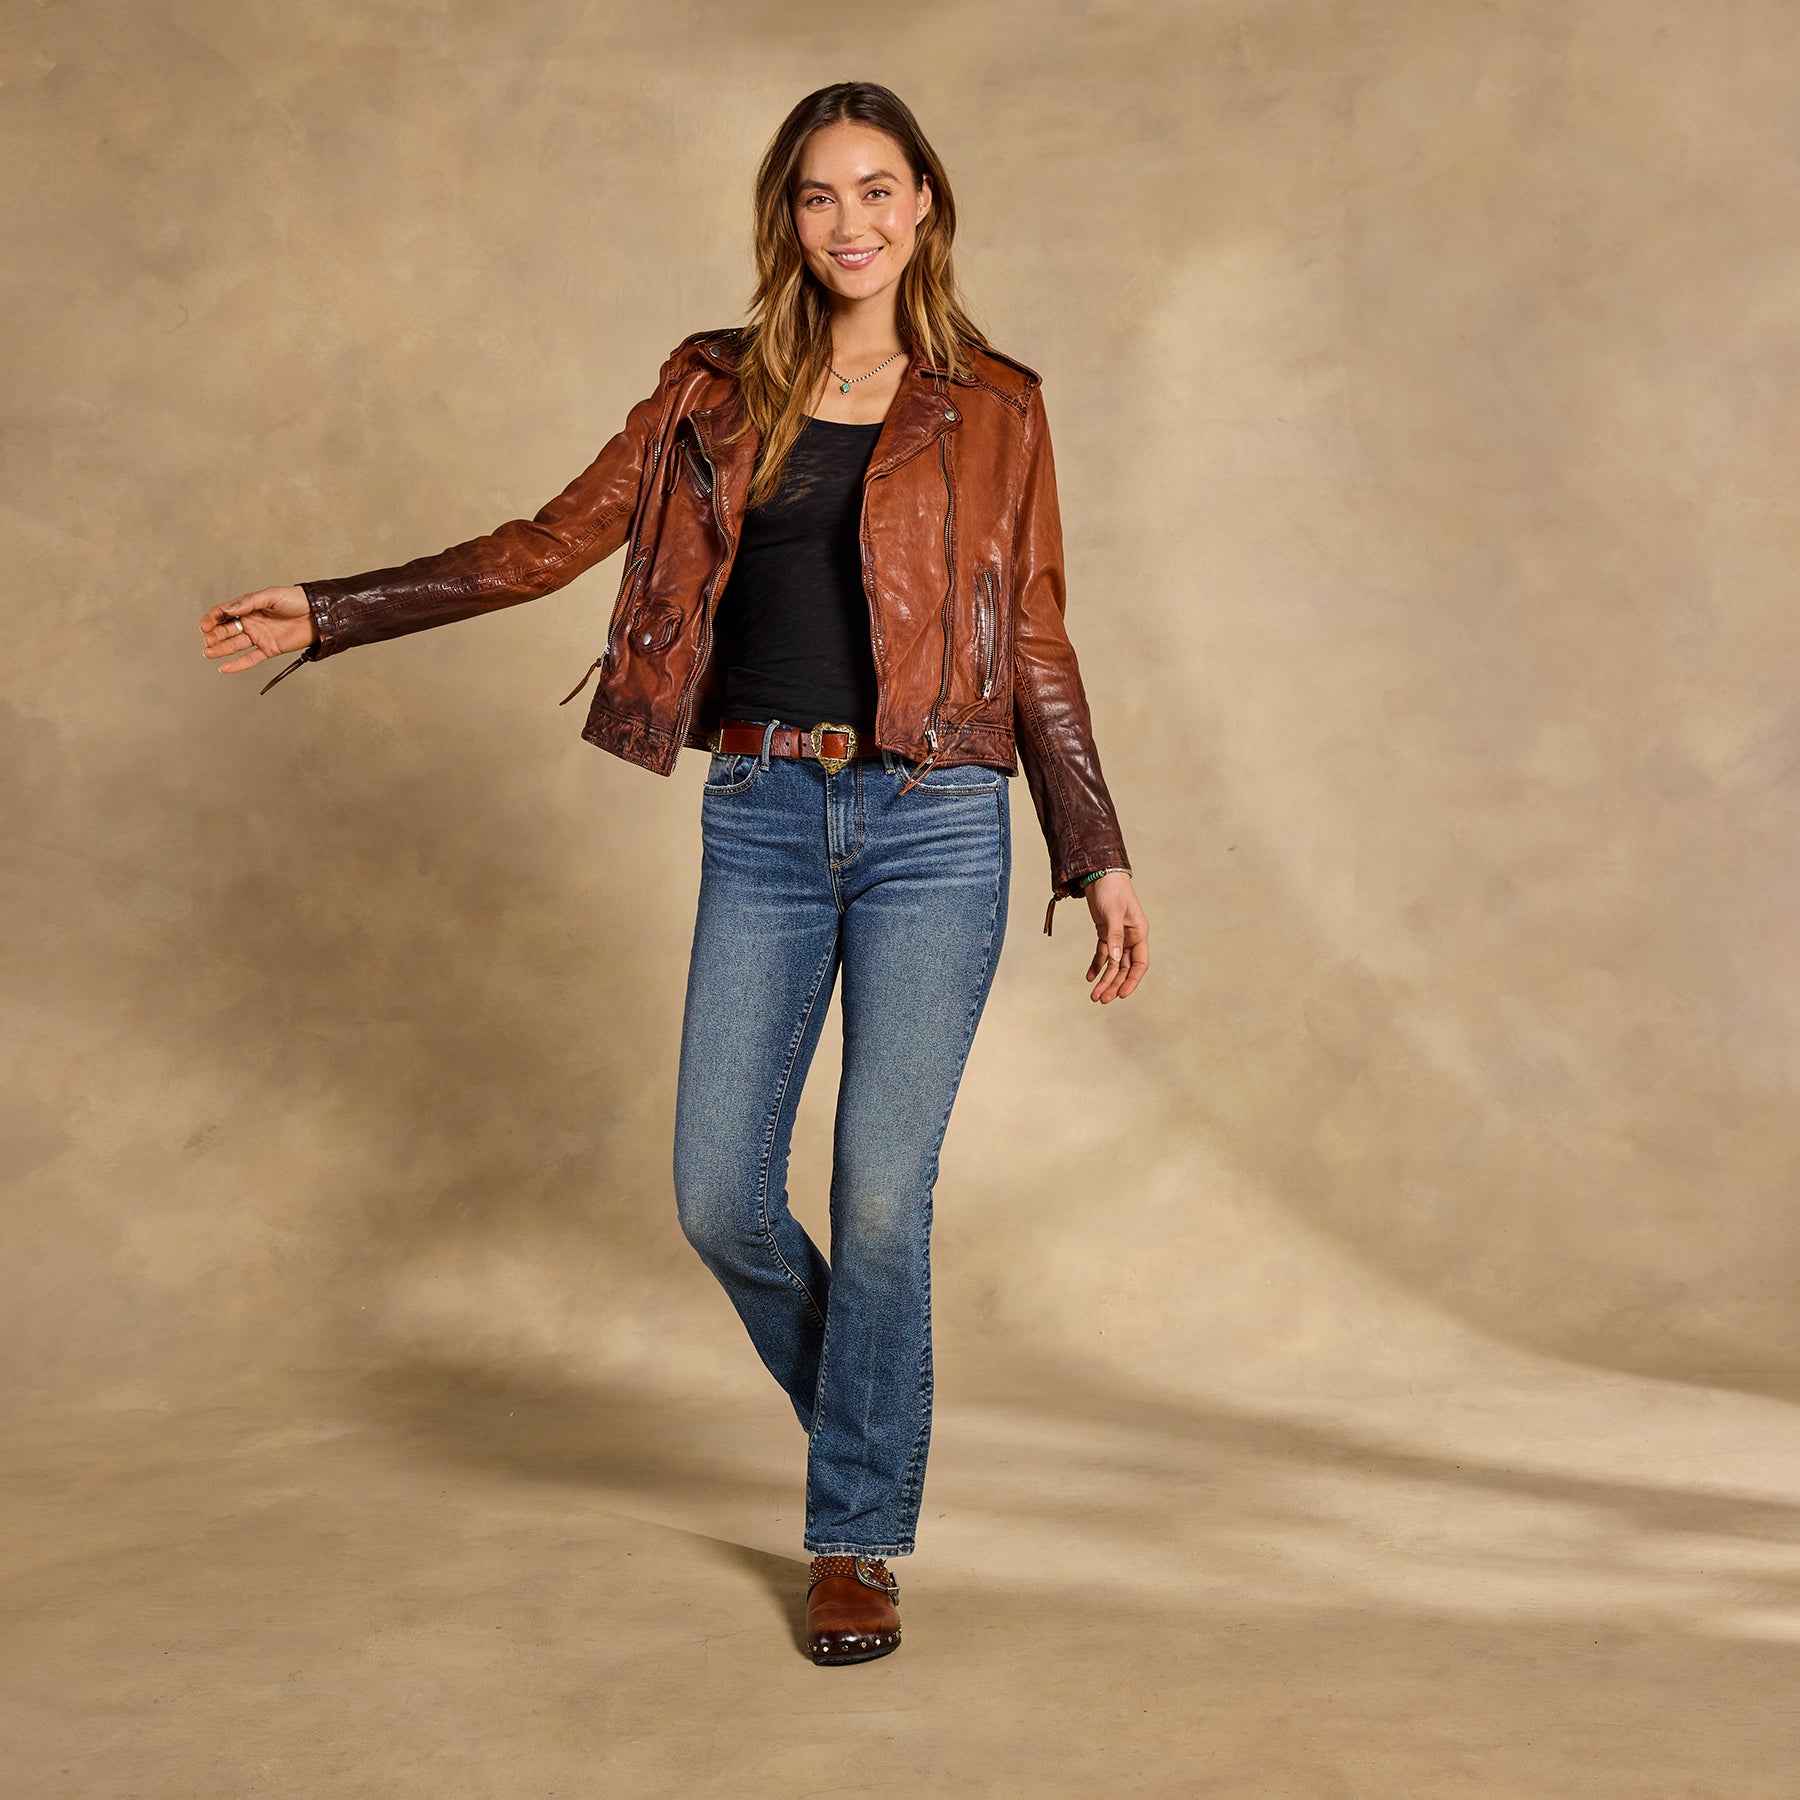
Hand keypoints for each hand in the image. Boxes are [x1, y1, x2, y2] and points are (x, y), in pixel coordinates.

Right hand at [198, 585, 314, 673]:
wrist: (318, 614)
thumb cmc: (296, 600)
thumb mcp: (271, 596)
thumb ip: (249, 602)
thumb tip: (230, 609)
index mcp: (249, 607)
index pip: (224, 613)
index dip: (212, 619)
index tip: (204, 626)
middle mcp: (251, 622)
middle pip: (227, 630)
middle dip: (215, 635)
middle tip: (207, 641)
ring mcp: (260, 636)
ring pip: (235, 644)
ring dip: (221, 649)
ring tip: (208, 653)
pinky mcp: (269, 649)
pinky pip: (251, 658)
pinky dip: (238, 664)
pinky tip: (224, 668)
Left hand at [1083, 871, 1148, 1002]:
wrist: (1100, 873)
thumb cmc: (1112, 889)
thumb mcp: (1113, 913)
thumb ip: (1115, 937)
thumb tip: (1115, 959)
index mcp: (1139, 933)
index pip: (1140, 964)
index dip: (1131, 981)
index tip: (1120, 995)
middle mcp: (1131, 937)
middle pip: (1124, 968)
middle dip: (1113, 984)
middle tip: (1101, 999)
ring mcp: (1118, 936)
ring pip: (1113, 964)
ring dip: (1104, 979)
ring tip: (1094, 995)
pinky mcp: (1105, 933)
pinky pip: (1102, 954)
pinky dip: (1096, 966)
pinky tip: (1089, 977)